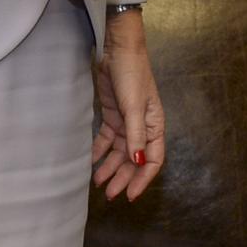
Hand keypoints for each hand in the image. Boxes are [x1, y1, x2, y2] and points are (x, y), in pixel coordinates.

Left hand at [90, 13, 165, 200]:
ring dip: (110, 168)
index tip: (130, 195)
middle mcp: (142, 128)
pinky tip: (91, 162)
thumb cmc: (132, 75)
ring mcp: (127, 123)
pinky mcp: (113, 116)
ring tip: (99, 183)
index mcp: (155, 126)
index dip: (143, 179)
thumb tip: (138, 162)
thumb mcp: (134, 107)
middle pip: (134, 160)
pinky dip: (100, 152)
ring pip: (119, 153)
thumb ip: (135, 135)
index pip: (153, 160)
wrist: (118, 51)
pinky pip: (106, 140)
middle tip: (110, 195)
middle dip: (123, 178)